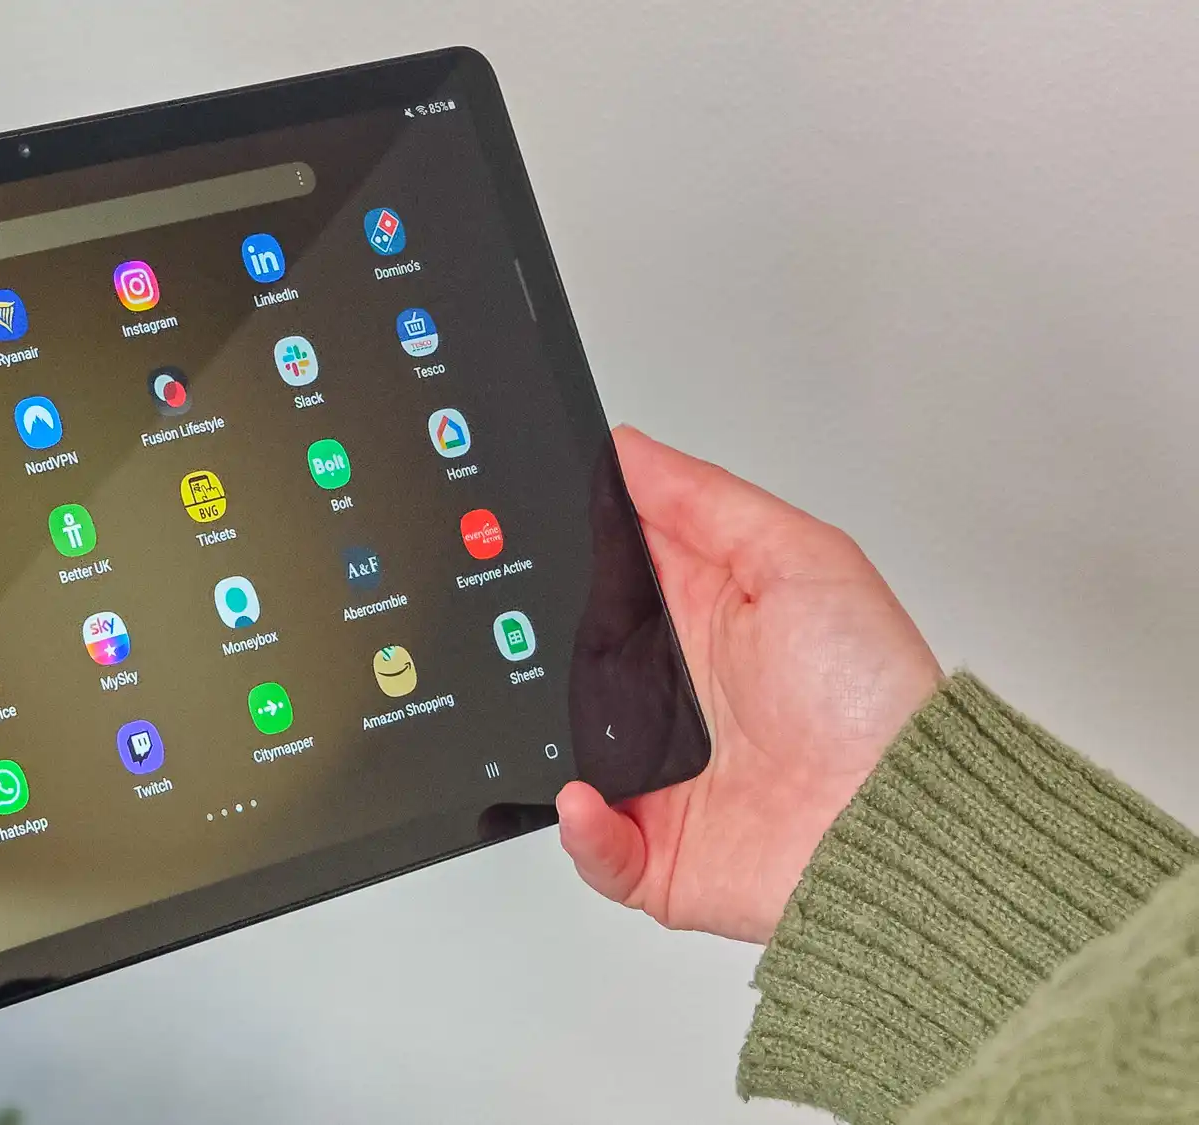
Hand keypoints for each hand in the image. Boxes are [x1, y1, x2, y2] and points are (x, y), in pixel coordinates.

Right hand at [556, 426, 941, 942]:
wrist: (901, 827)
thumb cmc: (873, 699)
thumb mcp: (803, 562)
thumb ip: (709, 503)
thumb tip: (632, 452)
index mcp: (702, 621)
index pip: (611, 573)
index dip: (569, 548)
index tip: (529, 524)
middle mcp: (674, 697)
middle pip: (569, 661)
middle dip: (529, 645)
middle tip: (508, 628)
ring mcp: (659, 776)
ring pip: (564, 751)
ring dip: (544, 739)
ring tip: (548, 723)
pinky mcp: (657, 851)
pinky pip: (593, 844)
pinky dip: (580, 828)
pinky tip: (586, 798)